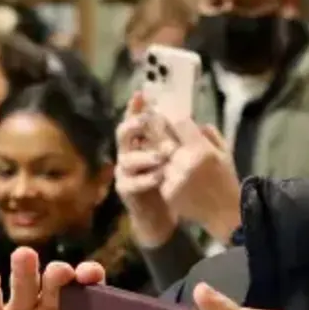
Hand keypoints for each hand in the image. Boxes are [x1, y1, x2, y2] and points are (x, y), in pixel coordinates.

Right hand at [115, 92, 176, 246]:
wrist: (161, 216)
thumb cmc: (168, 182)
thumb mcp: (174, 157)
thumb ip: (174, 139)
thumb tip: (186, 117)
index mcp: (139, 142)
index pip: (135, 119)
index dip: (135, 107)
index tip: (141, 93)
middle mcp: (128, 153)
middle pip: (122, 133)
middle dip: (134, 125)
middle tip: (148, 123)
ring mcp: (123, 172)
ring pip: (126, 158)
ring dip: (145, 155)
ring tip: (163, 156)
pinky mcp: (124, 190)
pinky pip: (131, 182)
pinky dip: (146, 178)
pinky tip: (160, 177)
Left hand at [159, 117, 241, 242]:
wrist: (225, 213)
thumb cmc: (226, 180)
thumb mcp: (224, 152)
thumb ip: (209, 133)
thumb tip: (192, 121)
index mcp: (202, 149)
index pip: (179, 122)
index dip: (170, 115)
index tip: (164, 113)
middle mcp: (186, 162)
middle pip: (162, 138)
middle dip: (157, 131)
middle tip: (151, 125)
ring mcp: (174, 178)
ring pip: (157, 157)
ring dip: (155, 152)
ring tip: (155, 148)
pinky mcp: (167, 192)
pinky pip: (158, 174)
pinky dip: (159, 171)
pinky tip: (160, 170)